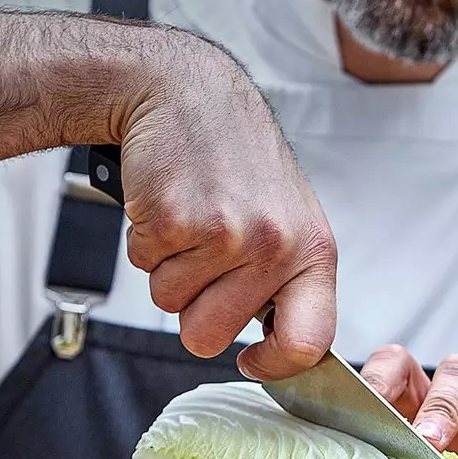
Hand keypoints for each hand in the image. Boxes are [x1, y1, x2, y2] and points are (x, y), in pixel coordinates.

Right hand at [113, 32, 337, 379]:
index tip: (251, 360)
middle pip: (209, 337)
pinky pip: (143, 266)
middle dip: (193, 308)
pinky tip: (169, 201)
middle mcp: (275, 245)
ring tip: (190, 218)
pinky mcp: (174, 220)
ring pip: (170, 305)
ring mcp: (225, 234)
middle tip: (203, 257)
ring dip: (168, 268)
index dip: (274, 366)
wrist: (187, 92)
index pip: (309, 342)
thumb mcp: (288, 217)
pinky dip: (145, 240)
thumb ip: (288, 280)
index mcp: (314, 250)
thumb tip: (282, 348)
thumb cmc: (235, 158)